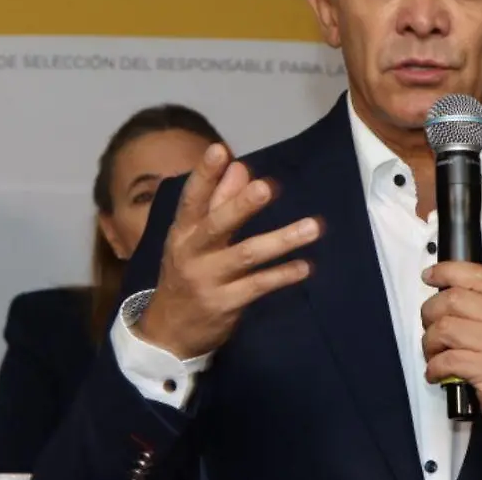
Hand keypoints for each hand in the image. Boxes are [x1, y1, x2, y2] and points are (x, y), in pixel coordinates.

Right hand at [136, 143, 320, 358]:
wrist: (168, 332)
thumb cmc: (187, 273)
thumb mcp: (193, 238)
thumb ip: (218, 202)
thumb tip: (241, 167)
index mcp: (183, 232)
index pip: (192, 199)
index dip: (204, 174)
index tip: (219, 149)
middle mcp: (192, 253)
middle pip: (216, 225)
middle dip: (241, 205)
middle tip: (266, 186)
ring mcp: (208, 280)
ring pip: (246, 256)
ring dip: (281, 240)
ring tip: (313, 227)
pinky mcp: (225, 304)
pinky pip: (258, 286)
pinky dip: (283, 275)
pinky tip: (305, 266)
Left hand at [420, 262, 481, 436]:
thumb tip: (443, 291)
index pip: (476, 275)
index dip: (447, 271)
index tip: (428, 276)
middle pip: (452, 300)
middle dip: (430, 313)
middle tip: (430, 330)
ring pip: (444, 329)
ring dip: (429, 343)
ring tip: (434, 354)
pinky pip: (446, 360)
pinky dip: (433, 367)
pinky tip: (436, 373)